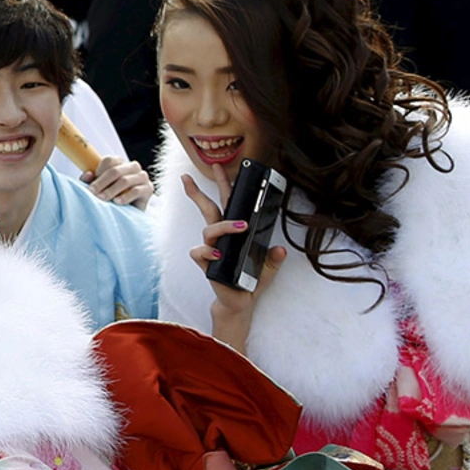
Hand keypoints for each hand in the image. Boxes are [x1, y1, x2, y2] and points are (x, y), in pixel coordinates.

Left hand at [80, 155, 152, 206]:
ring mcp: (142, 176)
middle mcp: (132, 167)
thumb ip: (91, 181)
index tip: (90, 186)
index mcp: (120, 163)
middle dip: (102, 183)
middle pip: (115, 170)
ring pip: (125, 180)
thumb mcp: (99, 189)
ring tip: (103, 199)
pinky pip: (136, 190)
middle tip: (93, 193)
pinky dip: (125, 197)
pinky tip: (117, 202)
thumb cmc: (111, 198)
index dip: (98, 172)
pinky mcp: (148, 188)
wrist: (127, 214)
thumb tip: (87, 175)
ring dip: (111, 190)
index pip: (109, 161)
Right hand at [183, 165, 286, 354]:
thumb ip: (274, 258)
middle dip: (198, 191)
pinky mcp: (206, 264)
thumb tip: (280, 249)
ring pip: (209, 228)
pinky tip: (218, 255)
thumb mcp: (269, 267)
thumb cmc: (250, 281)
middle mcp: (220, 238)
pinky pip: (200, 252)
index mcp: (233, 232)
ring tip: (241, 226)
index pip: (227, 204)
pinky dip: (208, 252)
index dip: (223, 185)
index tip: (221, 167)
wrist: (241, 302)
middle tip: (189, 175)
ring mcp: (212, 250)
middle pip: (208, 209)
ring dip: (225, 225)